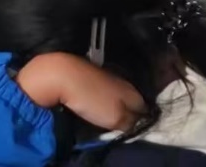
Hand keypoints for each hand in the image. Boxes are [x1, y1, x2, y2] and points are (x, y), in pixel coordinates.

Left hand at [16, 53, 144, 132]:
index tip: (132, 131)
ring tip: (104, 118)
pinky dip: (99, 99)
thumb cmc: (92, 98)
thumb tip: (139, 124)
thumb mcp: (117, 119)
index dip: (140, 122)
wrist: (60, 75)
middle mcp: (123, 82)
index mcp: (133, 92)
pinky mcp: (90, 75)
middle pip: (131, 103)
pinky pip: (101, 91)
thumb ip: (132, 123)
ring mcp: (106, 77)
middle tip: (118, 126)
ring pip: (116, 96)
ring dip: (112, 106)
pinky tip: (92, 105)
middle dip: (127, 114)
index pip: (146, 111)